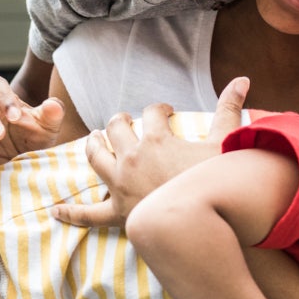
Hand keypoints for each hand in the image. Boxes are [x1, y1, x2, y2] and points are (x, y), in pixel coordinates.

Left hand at [51, 77, 248, 227]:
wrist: (202, 220)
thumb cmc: (214, 182)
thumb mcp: (225, 143)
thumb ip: (229, 109)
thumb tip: (243, 78)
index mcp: (156, 139)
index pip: (152, 112)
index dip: (160, 109)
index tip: (167, 112)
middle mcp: (132, 157)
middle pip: (116, 127)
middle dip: (120, 120)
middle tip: (124, 121)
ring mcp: (120, 184)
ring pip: (95, 156)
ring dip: (93, 144)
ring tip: (94, 139)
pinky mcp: (117, 213)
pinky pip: (89, 214)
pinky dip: (71, 213)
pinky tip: (55, 211)